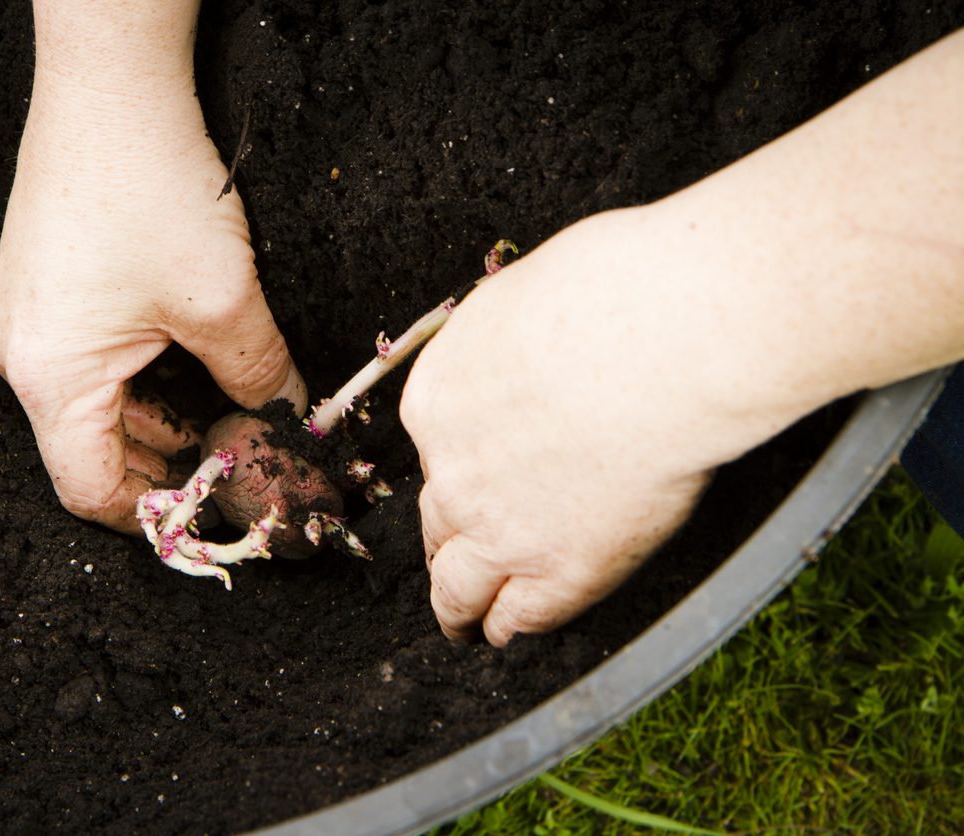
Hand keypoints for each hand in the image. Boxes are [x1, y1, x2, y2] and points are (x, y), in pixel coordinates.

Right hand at [0, 4, 303, 534]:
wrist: (109, 85)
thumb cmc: (151, 186)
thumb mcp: (224, 300)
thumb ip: (261, 378)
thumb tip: (289, 421)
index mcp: (49, 377)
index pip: (90, 489)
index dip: (154, 515)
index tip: (212, 512)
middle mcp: (19, 357)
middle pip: (88, 450)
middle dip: (164, 464)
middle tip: (230, 462)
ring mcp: (22, 322)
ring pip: (91, 407)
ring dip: (156, 419)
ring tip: (221, 413)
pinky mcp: (39, 292)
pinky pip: (85, 364)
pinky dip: (137, 379)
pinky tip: (187, 364)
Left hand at [401, 210, 766, 646]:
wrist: (664, 339)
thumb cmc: (611, 292)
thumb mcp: (521, 300)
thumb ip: (504, 345)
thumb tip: (519, 347)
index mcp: (436, 400)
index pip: (436, 452)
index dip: (457, 472)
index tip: (472, 481)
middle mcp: (454, 473)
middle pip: (437, 521)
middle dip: (446, 542)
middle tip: (453, 561)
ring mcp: (500, 529)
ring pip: (456, 587)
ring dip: (456, 609)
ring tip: (463, 626)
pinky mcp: (560, 572)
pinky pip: (517, 615)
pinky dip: (506, 627)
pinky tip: (507, 633)